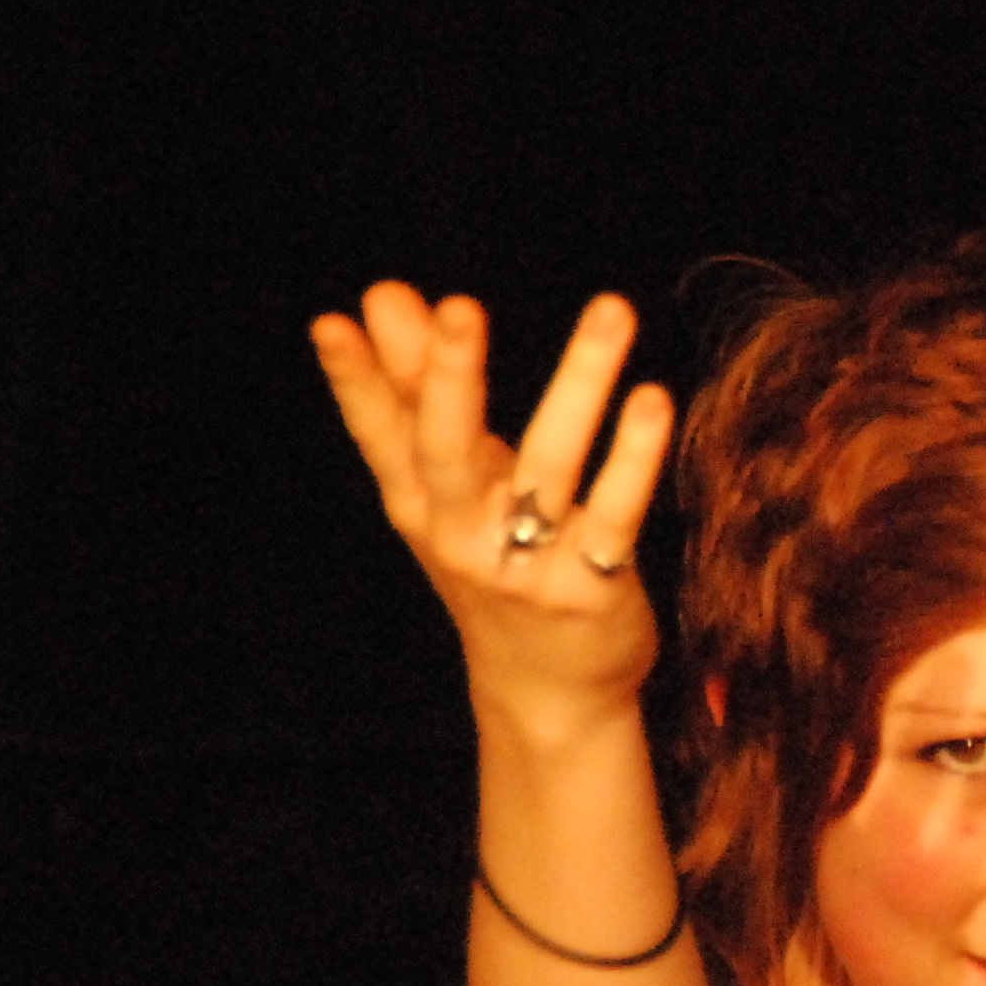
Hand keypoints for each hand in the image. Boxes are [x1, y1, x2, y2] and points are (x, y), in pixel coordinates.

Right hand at [313, 285, 677, 722]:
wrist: (547, 690)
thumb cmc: (494, 563)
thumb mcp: (445, 487)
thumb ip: (416, 389)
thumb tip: (384, 295)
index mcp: (419, 503)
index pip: (380, 432)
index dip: (355, 382)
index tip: (334, 323)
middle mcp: (462, 532)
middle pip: (446, 447)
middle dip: (448, 377)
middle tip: (459, 307)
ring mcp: (527, 563)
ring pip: (549, 464)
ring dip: (580, 382)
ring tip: (612, 310)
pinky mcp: (591, 586)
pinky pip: (614, 514)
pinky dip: (634, 457)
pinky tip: (651, 398)